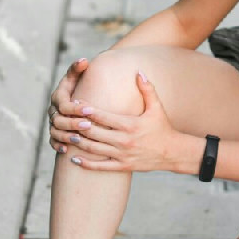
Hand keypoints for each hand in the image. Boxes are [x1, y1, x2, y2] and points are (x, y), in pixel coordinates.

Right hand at [46, 57, 89, 150]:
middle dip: (73, 123)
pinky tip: (66, 150)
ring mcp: (52, 122)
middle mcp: (53, 110)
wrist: (76, 100)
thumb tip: (84, 60)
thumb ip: (78, 70)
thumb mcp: (77, 77)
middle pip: (59, 120)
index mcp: (58, 96)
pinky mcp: (54, 133)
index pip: (64, 104)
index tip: (89, 109)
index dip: (75, 108)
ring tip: (79, 139)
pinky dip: (58, 145)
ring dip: (66, 136)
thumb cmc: (79, 86)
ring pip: (55, 132)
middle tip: (88, 126)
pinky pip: (52, 141)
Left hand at [64, 71, 183, 172]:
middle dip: (78, 126)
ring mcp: (122, 155)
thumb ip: (147, 89)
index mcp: (130, 125)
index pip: (103, 116)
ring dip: (78, 143)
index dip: (87, 110)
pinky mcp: (122, 166)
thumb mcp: (157, 108)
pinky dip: (86, 163)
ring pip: (94, 149)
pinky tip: (74, 158)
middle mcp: (124, 141)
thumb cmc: (163, 128)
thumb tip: (138, 71)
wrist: (173, 153)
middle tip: (65, 119)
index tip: (75, 104)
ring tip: (66, 135)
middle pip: (94, 132)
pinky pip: (100, 167)